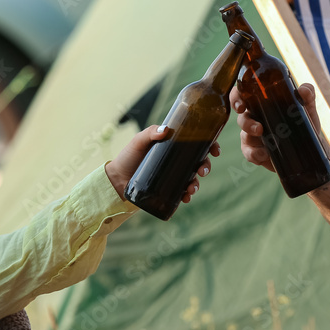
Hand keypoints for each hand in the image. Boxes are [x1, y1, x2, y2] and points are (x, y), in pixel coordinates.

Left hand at [105, 125, 219, 201]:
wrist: (115, 181)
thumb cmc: (127, 157)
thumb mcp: (138, 141)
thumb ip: (150, 133)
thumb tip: (166, 131)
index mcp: (173, 146)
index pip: (197, 144)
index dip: (210, 145)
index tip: (215, 150)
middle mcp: (176, 161)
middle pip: (198, 162)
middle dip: (205, 167)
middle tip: (202, 171)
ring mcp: (172, 176)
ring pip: (192, 179)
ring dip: (197, 184)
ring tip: (191, 188)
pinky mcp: (167, 190)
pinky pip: (182, 193)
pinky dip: (187, 196)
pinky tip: (186, 197)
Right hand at [231, 84, 322, 171]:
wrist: (309, 147)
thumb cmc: (304, 122)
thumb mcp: (307, 107)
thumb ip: (307, 94)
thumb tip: (303, 90)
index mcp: (261, 104)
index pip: (241, 96)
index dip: (236, 98)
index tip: (241, 106)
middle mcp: (254, 118)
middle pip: (241, 118)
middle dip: (246, 123)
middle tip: (259, 129)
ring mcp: (252, 136)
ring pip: (244, 136)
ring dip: (252, 140)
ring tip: (266, 145)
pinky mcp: (255, 151)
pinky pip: (249, 153)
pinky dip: (255, 154)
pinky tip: (264, 155)